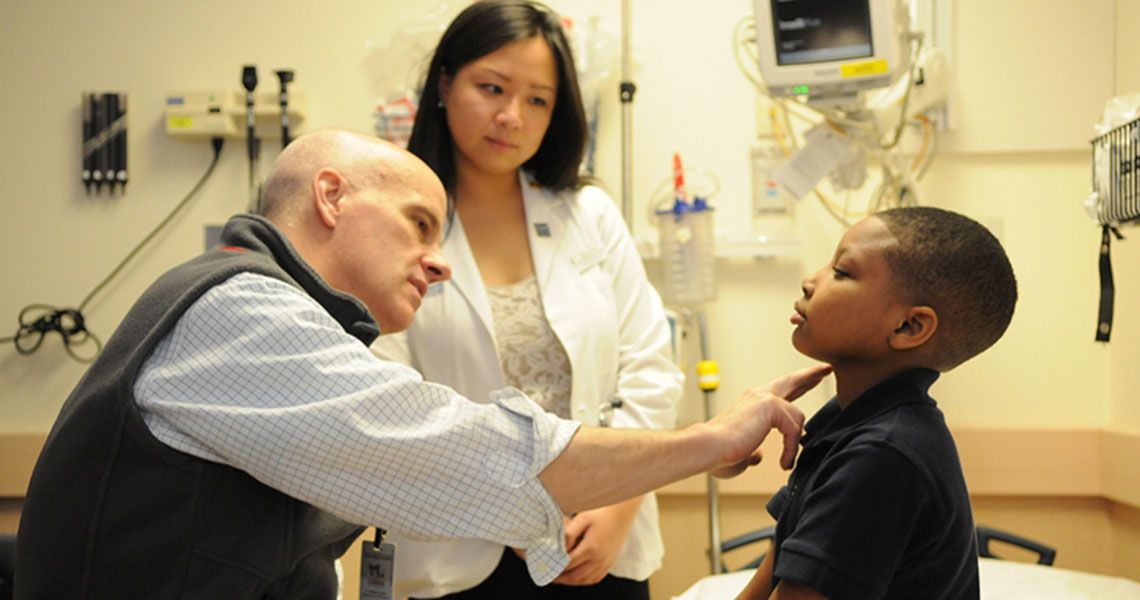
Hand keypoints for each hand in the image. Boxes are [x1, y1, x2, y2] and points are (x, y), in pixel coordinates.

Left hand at [553, 503, 638, 585]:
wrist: (623, 510)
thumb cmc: (601, 511)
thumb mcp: (583, 518)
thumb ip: (569, 533)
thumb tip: (560, 547)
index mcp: (591, 547)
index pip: (568, 563)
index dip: (555, 566)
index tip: (544, 566)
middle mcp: (600, 558)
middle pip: (575, 576)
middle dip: (560, 578)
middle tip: (548, 575)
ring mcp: (606, 562)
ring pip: (585, 580)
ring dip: (571, 582)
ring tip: (559, 577)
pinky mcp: (610, 562)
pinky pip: (595, 578)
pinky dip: (583, 581)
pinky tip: (576, 577)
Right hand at [709, 364, 830, 476]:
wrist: (709, 447)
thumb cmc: (719, 453)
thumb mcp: (741, 453)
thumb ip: (752, 452)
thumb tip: (758, 456)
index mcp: (752, 404)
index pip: (779, 392)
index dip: (797, 386)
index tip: (810, 381)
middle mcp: (758, 395)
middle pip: (791, 381)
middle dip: (810, 375)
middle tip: (826, 368)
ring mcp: (764, 398)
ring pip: (797, 415)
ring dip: (794, 442)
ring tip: (786, 460)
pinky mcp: (770, 406)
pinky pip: (793, 429)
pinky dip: (790, 449)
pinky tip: (783, 461)